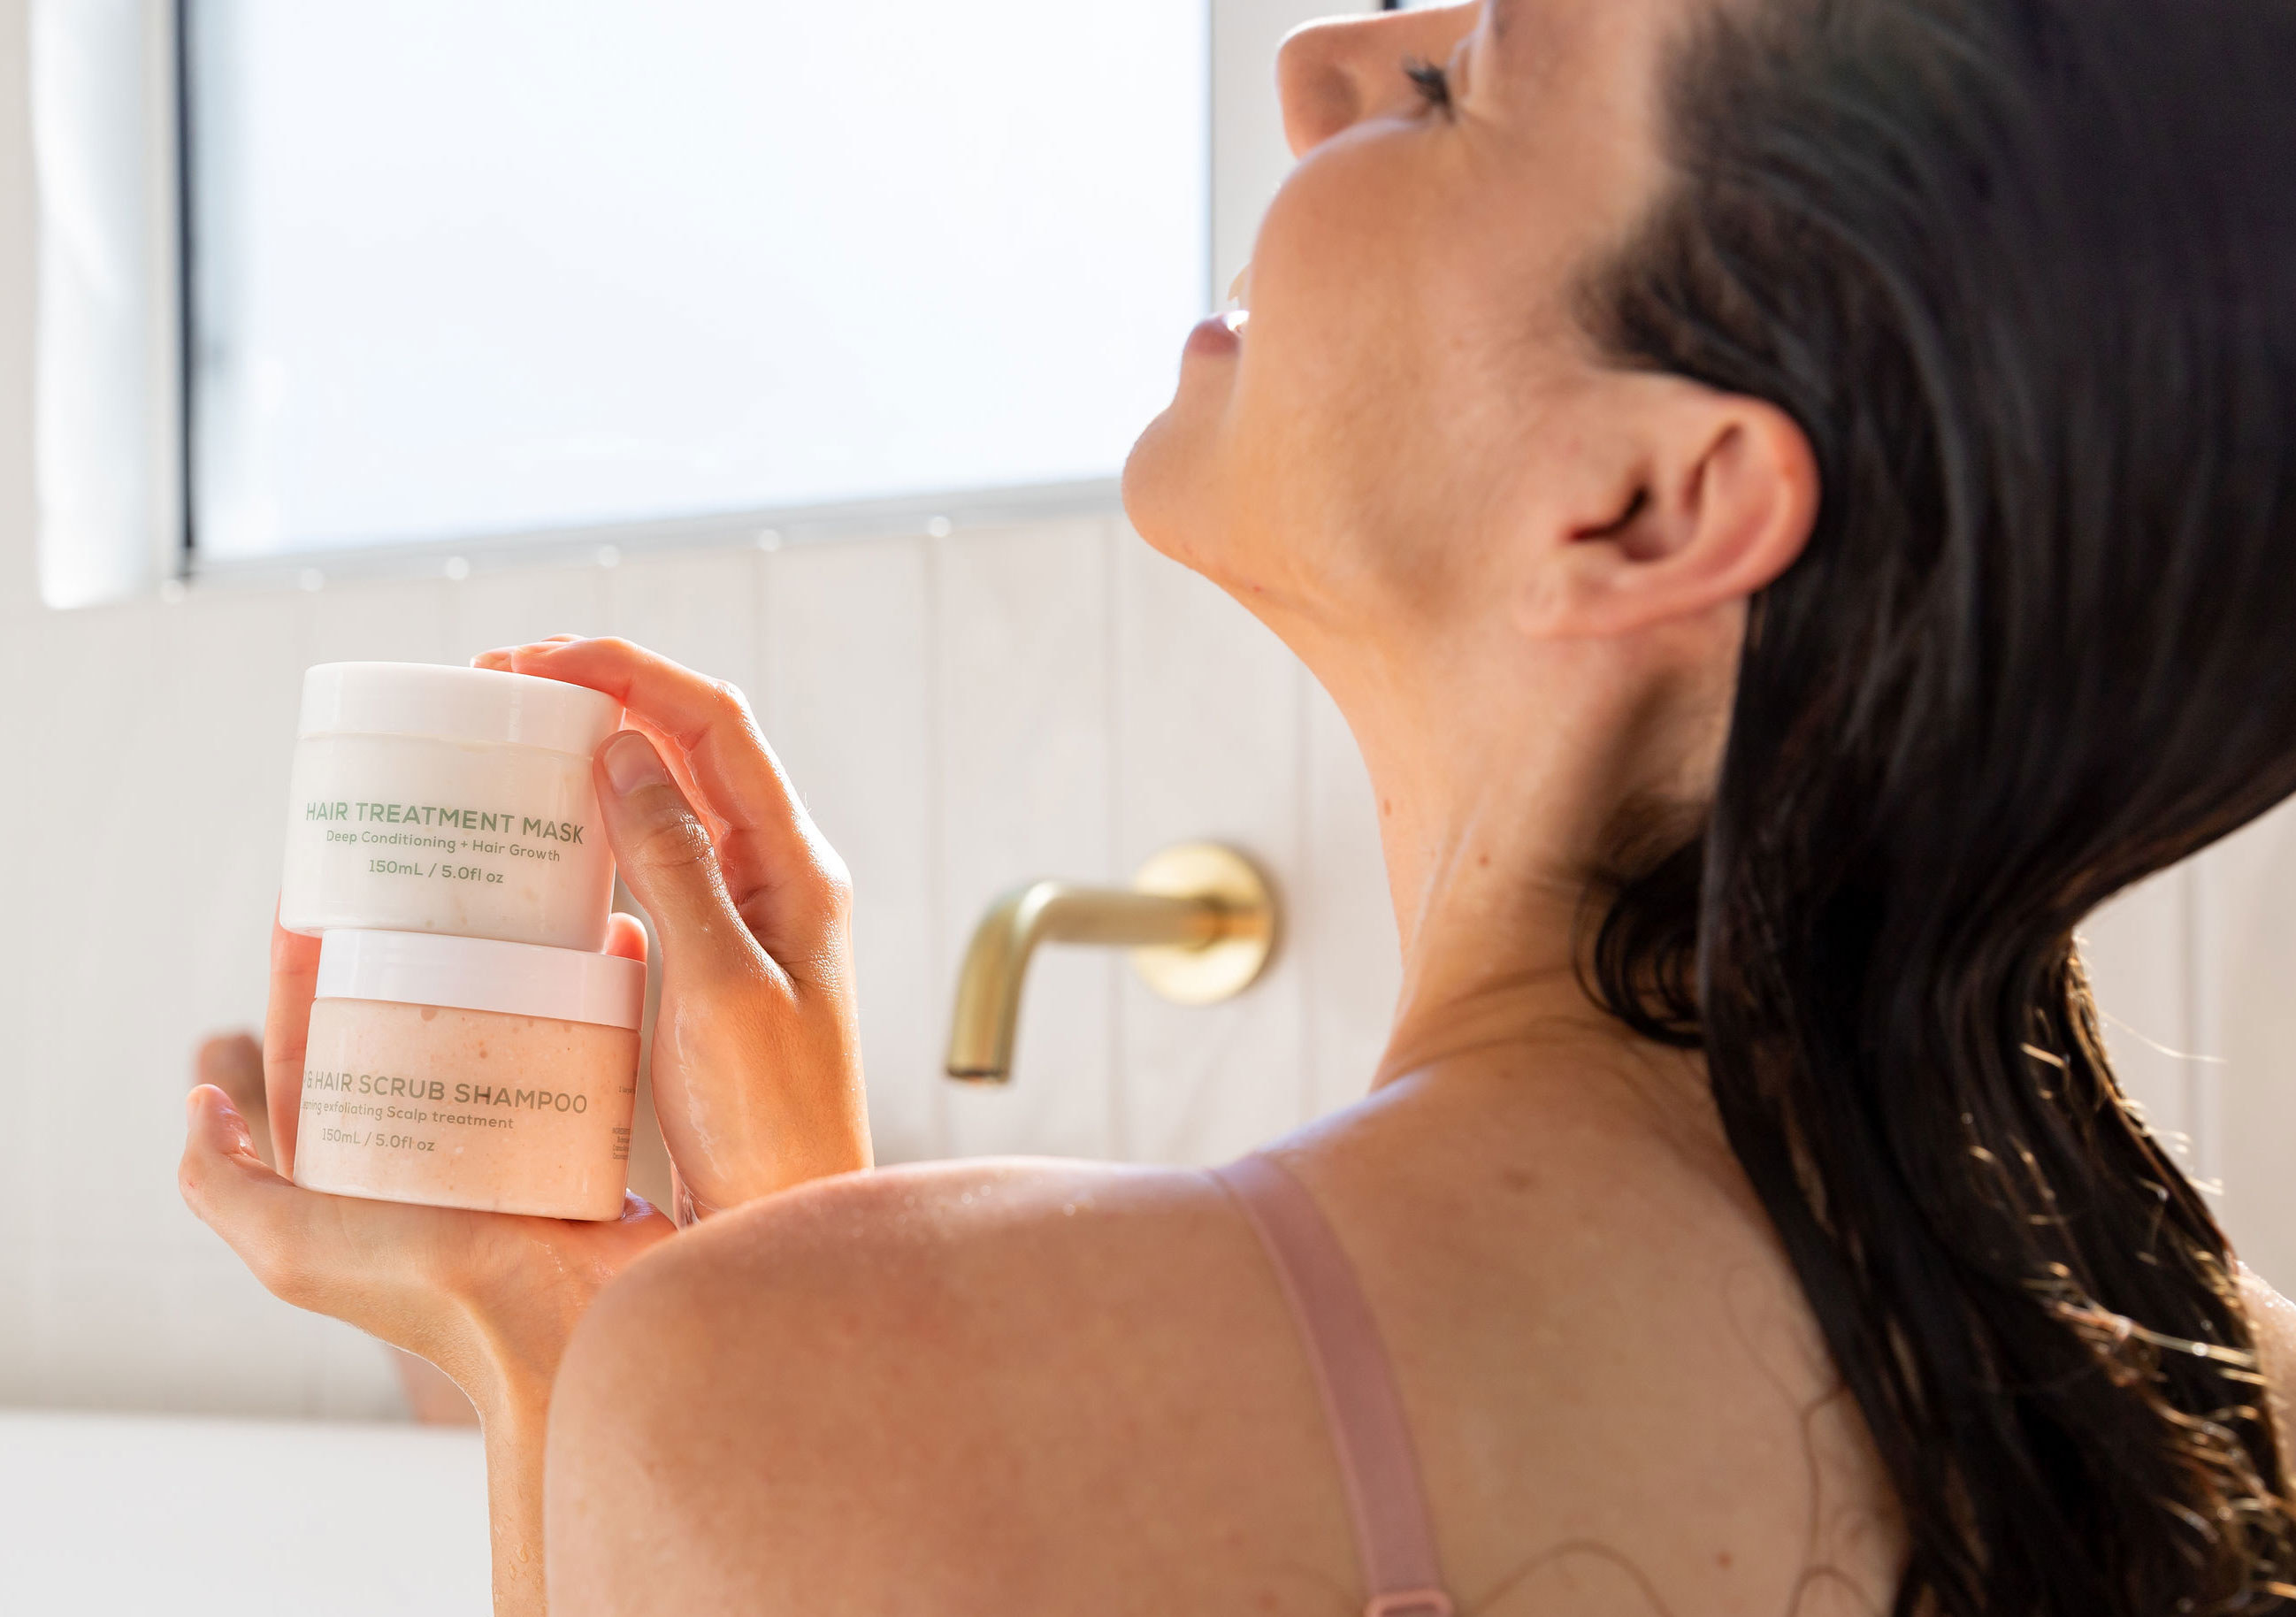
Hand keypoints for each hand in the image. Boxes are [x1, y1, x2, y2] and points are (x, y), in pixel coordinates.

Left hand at [182, 921, 674, 1616]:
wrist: (558, 1327)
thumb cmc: (426, 1293)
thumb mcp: (290, 1249)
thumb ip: (223, 1186)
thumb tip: (196, 1101)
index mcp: (361, 1166)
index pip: (314, 1047)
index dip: (303, 975)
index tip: (315, 902)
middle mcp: (435, 1145)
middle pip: (410, 1020)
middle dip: (409, 947)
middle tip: (421, 875)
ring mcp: (515, 1131)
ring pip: (501, 1020)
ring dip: (504, 957)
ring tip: (511, 890)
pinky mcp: (589, 1127)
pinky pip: (588, 1041)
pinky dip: (594, 989)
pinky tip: (603, 939)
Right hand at [472, 636, 871, 1213]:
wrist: (781, 1222)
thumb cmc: (771, 1126)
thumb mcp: (719, 991)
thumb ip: (677, 871)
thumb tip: (628, 750)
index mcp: (797, 868)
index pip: (719, 725)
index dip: (634, 672)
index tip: (540, 658)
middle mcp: (776, 876)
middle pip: (693, 745)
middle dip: (605, 693)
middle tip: (498, 680)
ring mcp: (743, 913)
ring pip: (670, 796)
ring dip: (597, 749)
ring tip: (509, 728)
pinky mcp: (705, 956)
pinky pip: (652, 860)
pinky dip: (595, 825)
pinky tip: (539, 829)